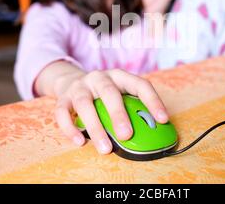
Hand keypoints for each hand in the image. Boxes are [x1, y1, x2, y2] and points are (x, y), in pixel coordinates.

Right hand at [54, 69, 168, 154]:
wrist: (71, 81)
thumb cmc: (102, 93)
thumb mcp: (119, 93)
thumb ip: (131, 107)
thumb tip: (149, 130)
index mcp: (119, 76)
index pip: (140, 85)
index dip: (153, 101)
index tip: (162, 119)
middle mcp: (100, 78)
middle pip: (109, 93)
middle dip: (118, 115)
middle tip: (127, 135)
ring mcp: (80, 86)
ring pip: (85, 104)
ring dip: (95, 127)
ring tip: (105, 147)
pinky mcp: (63, 97)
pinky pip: (62, 112)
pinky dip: (70, 128)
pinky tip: (80, 141)